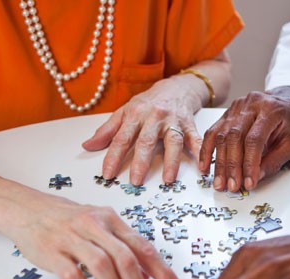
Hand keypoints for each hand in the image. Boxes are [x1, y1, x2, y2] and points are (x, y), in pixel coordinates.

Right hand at [5, 194, 182, 278]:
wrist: (26, 209)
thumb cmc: (66, 220)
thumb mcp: (99, 225)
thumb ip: (122, 247)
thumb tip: (147, 275)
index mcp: (110, 219)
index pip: (143, 247)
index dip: (162, 271)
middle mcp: (93, 225)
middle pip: (125, 258)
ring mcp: (71, 238)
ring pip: (102, 265)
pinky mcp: (51, 252)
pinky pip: (73, 276)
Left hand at [82, 76, 203, 185]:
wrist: (176, 87)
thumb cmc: (148, 103)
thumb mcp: (124, 112)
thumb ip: (107, 131)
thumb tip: (87, 146)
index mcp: (135, 114)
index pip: (121, 138)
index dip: (113, 157)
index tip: (108, 174)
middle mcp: (154, 117)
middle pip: (146, 141)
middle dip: (141, 161)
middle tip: (135, 181)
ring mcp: (173, 121)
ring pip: (172, 141)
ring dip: (171, 161)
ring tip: (168, 179)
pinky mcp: (189, 124)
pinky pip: (195, 139)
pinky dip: (200, 152)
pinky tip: (202, 168)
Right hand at [198, 86, 289, 192]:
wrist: (287, 101)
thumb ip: (274, 161)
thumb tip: (255, 177)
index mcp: (271, 110)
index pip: (255, 139)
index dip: (250, 163)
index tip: (249, 183)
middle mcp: (251, 105)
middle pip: (234, 137)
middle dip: (232, 166)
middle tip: (232, 186)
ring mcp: (236, 108)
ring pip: (221, 136)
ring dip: (219, 162)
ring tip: (220, 182)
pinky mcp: (226, 114)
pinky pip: (212, 132)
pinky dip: (207, 151)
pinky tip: (205, 166)